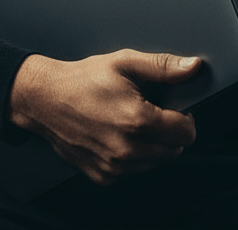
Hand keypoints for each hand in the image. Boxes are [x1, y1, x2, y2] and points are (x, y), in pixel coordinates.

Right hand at [9, 49, 200, 184]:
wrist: (45, 99)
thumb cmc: (82, 80)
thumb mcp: (125, 62)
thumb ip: (163, 66)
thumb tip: (191, 67)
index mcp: (137, 120)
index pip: (185, 132)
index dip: (186, 117)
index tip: (176, 108)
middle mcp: (127, 149)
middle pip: (173, 149)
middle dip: (170, 131)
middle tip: (152, 110)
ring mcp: (115, 166)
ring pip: (155, 162)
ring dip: (153, 144)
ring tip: (132, 120)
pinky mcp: (103, 175)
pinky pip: (133, 171)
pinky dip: (134, 155)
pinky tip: (119, 133)